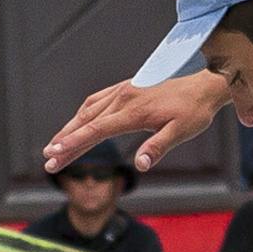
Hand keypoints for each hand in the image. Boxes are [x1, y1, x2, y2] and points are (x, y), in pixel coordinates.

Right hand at [44, 73, 229, 175]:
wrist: (204, 85)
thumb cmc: (194, 111)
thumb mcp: (181, 132)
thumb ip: (158, 147)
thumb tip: (141, 165)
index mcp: (133, 111)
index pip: (96, 130)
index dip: (74, 143)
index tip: (55, 153)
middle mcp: (123, 98)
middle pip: (86, 121)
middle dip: (65, 140)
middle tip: (48, 158)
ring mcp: (123, 92)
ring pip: (88, 111)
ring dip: (70, 127)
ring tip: (56, 145)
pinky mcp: (126, 89)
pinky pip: (97, 101)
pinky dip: (83, 115)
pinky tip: (77, 123)